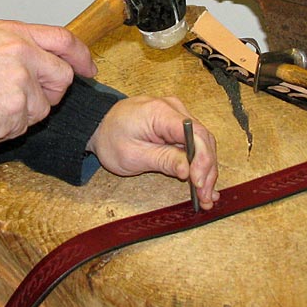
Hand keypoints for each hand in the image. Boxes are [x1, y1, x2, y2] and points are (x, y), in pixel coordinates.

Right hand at [0, 20, 96, 142]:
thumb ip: (7, 43)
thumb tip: (27, 52)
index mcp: (14, 33)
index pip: (62, 39)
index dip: (79, 56)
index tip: (88, 68)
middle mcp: (23, 53)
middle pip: (61, 78)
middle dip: (50, 94)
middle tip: (25, 100)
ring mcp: (22, 82)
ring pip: (41, 108)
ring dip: (21, 114)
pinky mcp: (18, 108)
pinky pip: (23, 126)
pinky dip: (7, 128)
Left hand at [86, 96, 219, 209]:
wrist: (99, 125)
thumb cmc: (111, 138)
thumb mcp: (133, 155)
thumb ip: (163, 161)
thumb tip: (188, 171)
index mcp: (161, 112)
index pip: (195, 133)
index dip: (202, 159)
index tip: (198, 182)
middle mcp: (175, 109)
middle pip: (203, 140)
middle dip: (207, 170)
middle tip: (205, 196)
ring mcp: (178, 115)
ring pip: (203, 144)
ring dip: (206, 170)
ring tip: (206, 196)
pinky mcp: (177, 125)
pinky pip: (194, 144)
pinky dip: (199, 164)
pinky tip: (204, 183)